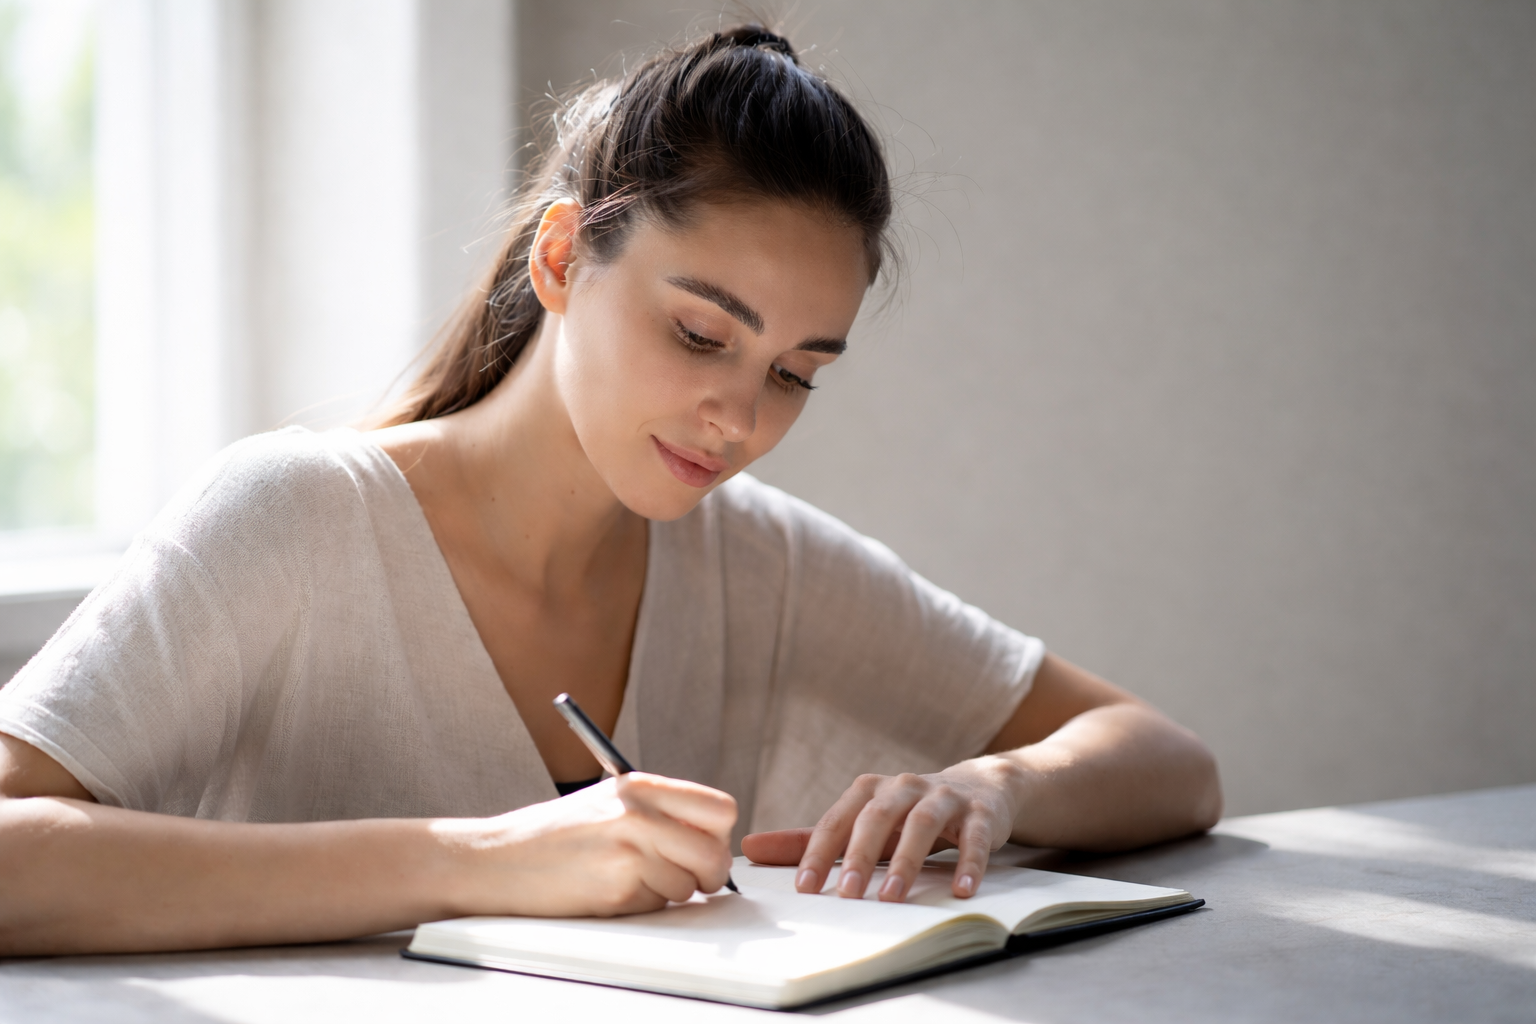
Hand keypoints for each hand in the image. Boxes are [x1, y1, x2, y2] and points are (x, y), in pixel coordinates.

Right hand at [438, 773, 736, 916]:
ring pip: (688, 886)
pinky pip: (656, 906)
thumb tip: (713, 841)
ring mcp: (630, 850)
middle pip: (714, 853)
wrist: (498, 860)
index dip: (718, 836)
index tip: (704, 848)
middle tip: (691, 880)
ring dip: (668, 893)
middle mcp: (639, 813)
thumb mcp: (609, 801)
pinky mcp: (617, 887)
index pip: (720, 809)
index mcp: (641, 785)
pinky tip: (609, 891)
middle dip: (709, 875)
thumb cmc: (554, 835)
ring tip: (629, 880)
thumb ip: (660, 812)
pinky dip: (640, 906)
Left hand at [743, 758, 1020, 902]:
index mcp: (869, 790)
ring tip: (893, 898)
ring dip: (907, 861)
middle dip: (860, 856)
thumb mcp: (861, 822)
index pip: (837, 821)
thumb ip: (809, 839)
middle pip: (876, 818)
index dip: (819, 853)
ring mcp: (943, 797)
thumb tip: (749, 848)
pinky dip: (968, 863)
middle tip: (848, 896)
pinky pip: (973, 838)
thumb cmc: (907, 813)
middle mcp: (903, 787)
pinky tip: (960, 891)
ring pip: (922, 824)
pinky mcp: (979, 814)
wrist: (980, 788)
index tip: (805, 889)